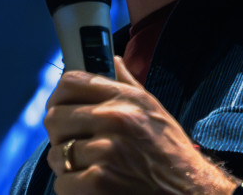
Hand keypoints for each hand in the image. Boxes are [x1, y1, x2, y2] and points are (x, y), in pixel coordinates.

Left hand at [44, 56, 238, 193]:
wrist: (188, 190)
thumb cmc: (169, 151)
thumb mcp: (153, 109)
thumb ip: (126, 83)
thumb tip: (110, 59)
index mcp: (125, 98)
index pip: (69, 83)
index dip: (59, 96)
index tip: (61, 107)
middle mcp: (115, 120)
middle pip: (54, 118)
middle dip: (59, 134)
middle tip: (73, 143)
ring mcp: (106, 152)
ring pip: (56, 153)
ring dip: (66, 164)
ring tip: (86, 166)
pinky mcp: (99, 183)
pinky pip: (62, 182)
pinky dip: (72, 188)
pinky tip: (91, 185)